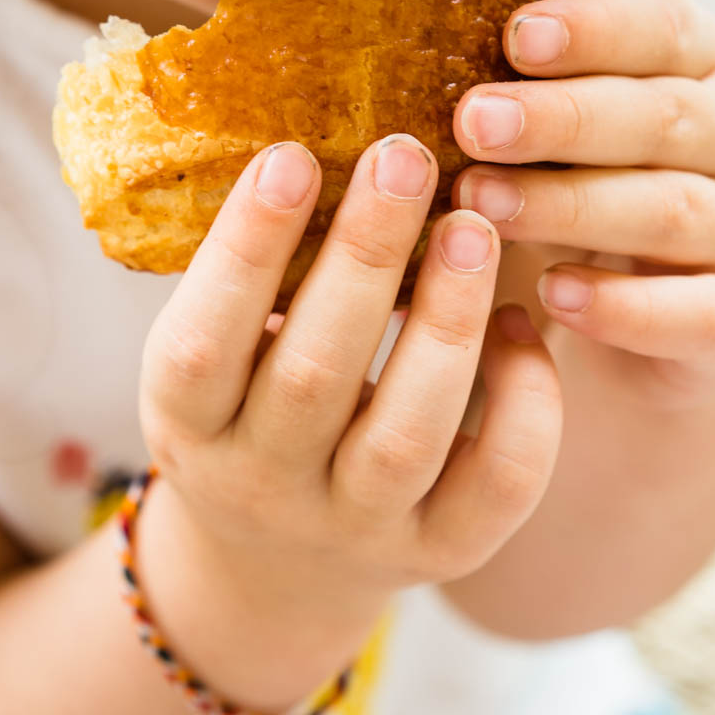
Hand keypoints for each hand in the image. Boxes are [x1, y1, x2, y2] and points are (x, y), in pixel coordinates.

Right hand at [136, 133, 560, 705]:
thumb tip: (319, 152)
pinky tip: (519, 323)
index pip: (202, 345)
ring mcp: (357, 528)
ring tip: (471, 225)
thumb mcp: (216, 363)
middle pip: (315, 377)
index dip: (246, 250)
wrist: (277, 562)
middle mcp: (266, 487)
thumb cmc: (246, 418)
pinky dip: (524, 400)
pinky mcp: (441, 551)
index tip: (291, 156)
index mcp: (190, 429)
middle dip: (365, 256)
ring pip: (409, 431)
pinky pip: (499, 485)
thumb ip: (253, 288)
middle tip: (403, 156)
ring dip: (446, 318)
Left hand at [452, 0, 714, 403]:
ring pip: (669, 210)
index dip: (592, 30)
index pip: (660, 28)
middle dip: (561, 118)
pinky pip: (693, 312)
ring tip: (481, 203)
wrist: (642, 320)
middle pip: (658, 116)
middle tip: (473, 122)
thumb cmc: (575, 198)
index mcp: (691, 70)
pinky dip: (623, 306)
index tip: (515, 37)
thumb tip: (394, 76)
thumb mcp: (549, 138)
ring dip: (569, 205)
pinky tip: (553, 293)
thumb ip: (506, 99)